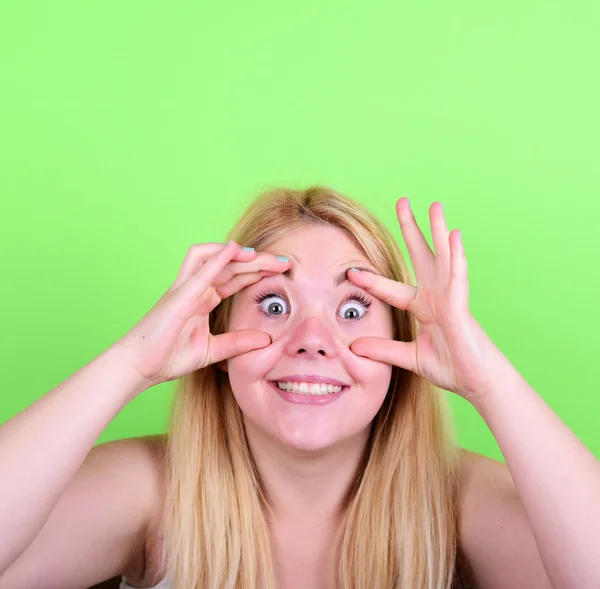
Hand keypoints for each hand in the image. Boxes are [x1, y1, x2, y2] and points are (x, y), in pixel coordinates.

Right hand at [114, 241, 289, 389]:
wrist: (137, 368)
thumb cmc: (166, 357)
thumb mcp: (212, 351)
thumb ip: (237, 343)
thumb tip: (266, 339)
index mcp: (202, 299)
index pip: (234, 278)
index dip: (258, 272)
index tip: (283, 271)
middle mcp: (194, 289)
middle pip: (229, 265)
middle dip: (257, 261)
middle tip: (284, 261)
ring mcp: (185, 289)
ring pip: (214, 259)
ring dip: (239, 254)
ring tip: (262, 255)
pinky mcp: (178, 297)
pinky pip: (200, 271)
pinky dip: (218, 258)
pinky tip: (236, 250)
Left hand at [348, 198, 504, 403]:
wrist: (477, 383)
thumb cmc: (451, 367)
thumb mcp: (408, 357)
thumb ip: (383, 349)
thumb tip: (354, 346)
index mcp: (423, 307)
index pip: (391, 289)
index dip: (371, 280)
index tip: (351, 271)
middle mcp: (436, 296)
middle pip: (421, 256)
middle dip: (412, 229)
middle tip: (403, 202)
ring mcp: (450, 298)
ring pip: (443, 258)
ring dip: (438, 231)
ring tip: (435, 205)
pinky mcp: (461, 307)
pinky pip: (458, 277)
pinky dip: (456, 256)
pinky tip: (453, 235)